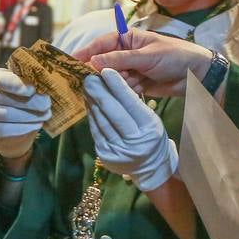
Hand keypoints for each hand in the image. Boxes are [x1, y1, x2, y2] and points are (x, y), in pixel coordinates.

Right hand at [0, 68, 50, 157]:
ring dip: (29, 116)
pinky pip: (4, 130)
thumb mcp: (24, 84)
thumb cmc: (20, 96)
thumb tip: (52, 78)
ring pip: (6, 115)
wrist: (9, 121)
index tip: (32, 89)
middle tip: (47, 104)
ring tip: (45, 115)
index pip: (1, 80)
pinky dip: (23, 128)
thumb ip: (32, 79)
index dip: (16, 84)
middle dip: (30, 102)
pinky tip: (36, 125)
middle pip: (5, 99)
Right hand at [74, 29, 212, 97]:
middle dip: (99, 73)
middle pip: (103, 63)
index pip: (101, 43)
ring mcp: (130, 69)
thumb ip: (120, 60)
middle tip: (91, 82)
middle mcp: (125, 53)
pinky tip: (130, 92)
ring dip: (114, 84)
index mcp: (127, 38)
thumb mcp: (147, 56)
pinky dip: (123, 92)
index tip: (71, 62)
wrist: (196, 75)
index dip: (86, 52)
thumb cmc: (174, 56)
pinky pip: (122, 89)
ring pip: (111, 78)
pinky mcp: (135, 84)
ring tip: (127, 85)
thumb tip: (93, 61)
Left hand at [83, 69, 177, 191]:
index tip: (106, 71)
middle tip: (89, 77)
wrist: (150, 166)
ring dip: (92, 102)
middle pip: (113, 112)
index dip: (117, 86)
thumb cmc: (151, 136)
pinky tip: (89, 103)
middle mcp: (133, 141)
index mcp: (149, 128)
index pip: (130, 103)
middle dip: (99, 92)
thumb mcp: (150, 119)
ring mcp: (117, 150)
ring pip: (101, 121)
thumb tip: (112, 82)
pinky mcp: (104, 155)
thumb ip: (133, 103)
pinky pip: (95, 130)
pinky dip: (91, 115)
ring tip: (87, 87)